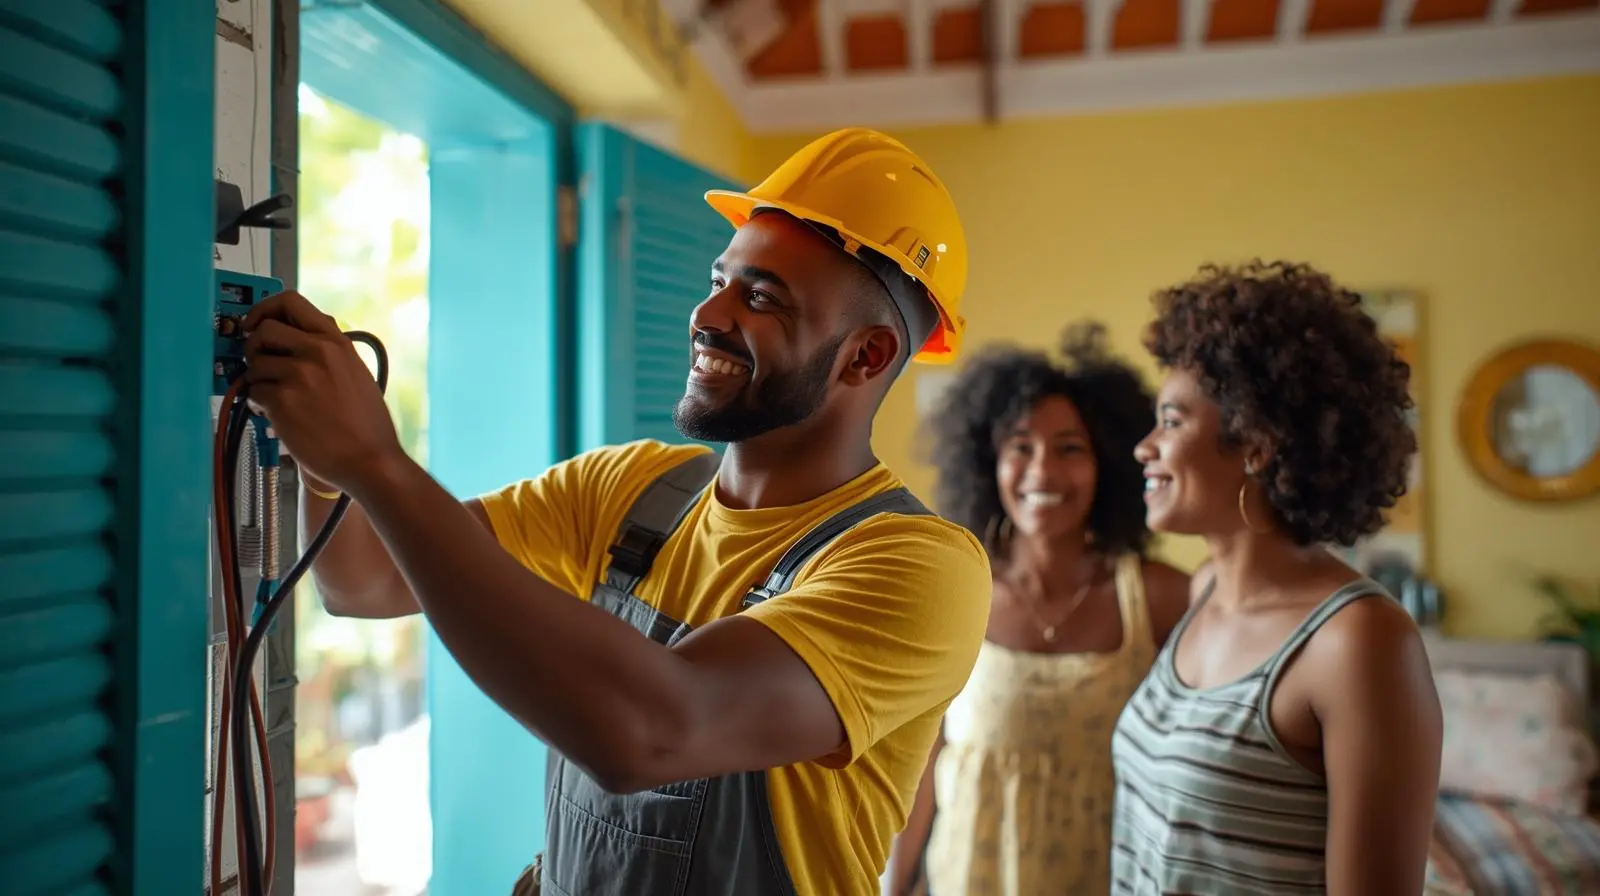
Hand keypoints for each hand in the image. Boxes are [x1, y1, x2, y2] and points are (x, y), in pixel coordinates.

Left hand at [242, 291, 403, 493]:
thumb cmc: (367, 426)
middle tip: (260, 364)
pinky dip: (258, 404)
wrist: (370, 460)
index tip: (256, 322)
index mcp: (336, 342)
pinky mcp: (283, 401)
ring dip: (257, 381)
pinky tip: (276, 416)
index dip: (264, 309)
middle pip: (263, 330)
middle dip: (254, 347)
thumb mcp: (356, 373)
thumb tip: (299, 340)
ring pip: (254, 364)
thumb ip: (329, 352)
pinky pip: (253, 392)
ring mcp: (298, 376)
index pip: (290, 302)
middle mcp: (317, 352)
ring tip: (274, 398)